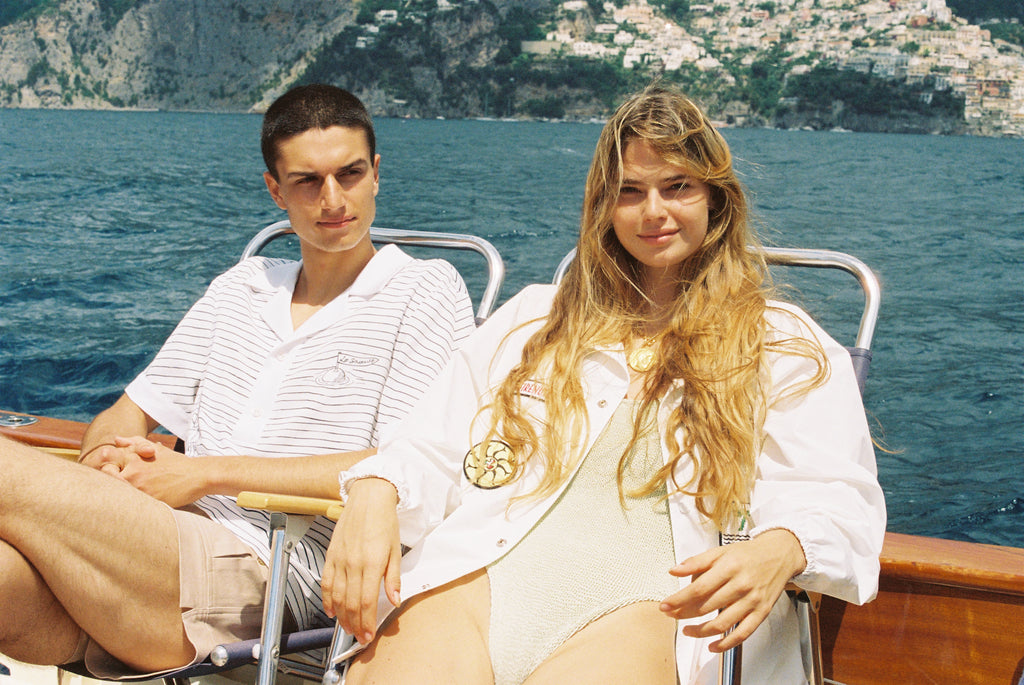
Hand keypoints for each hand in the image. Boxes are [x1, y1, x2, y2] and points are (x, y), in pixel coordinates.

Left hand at [87, 436, 204, 506]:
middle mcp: (134, 474)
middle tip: (107, 492)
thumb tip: (115, 439)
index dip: (103, 471)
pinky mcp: (150, 502)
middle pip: (107, 481)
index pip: (105, 465)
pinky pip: (133, 508)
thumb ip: (133, 442)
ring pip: (117, 496)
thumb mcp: (155, 449)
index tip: (108, 475)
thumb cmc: (175, 462)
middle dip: (106, 486)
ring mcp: (141, 489)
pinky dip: (130, 509)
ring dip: (116, 499)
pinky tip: (131, 511)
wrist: (197, 475)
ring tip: (116, 503)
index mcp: (133, 459)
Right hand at [321, 478, 401, 645]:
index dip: (367, 622)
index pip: (367, 601)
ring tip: (347, 628)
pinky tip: (331, 610)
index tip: (368, 635)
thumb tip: (395, 600)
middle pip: (351, 603)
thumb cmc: (384, 520)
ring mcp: (339, 559)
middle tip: (359, 637)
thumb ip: (393, 578)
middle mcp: (353, 563)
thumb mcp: (396, 549)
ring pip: (337, 596)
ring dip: (341, 616)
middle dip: (355, 624)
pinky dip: (327, 599)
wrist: (369, 497)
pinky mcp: (331, 555)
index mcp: (372, 562)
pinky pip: (326, 582)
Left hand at [660, 529, 805, 651]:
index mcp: (729, 567)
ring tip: (687, 630)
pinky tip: (713, 646)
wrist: (779, 555)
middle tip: (672, 615)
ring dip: (700, 631)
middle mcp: (741, 585)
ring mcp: (752, 601)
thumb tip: (674, 570)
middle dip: (684, 614)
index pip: (698, 588)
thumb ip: (696, 562)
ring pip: (722, 623)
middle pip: (707, 606)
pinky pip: (742, 633)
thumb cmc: (748, 554)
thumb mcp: (720, 551)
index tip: (665, 605)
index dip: (678, 599)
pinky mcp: (761, 613)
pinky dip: (726, 644)